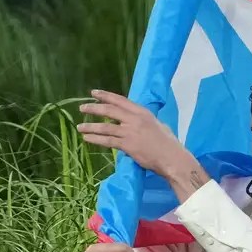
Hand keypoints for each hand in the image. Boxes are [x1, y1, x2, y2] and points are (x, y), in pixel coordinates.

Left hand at [77, 90, 197, 178]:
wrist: (172, 158)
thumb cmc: (168, 143)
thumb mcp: (157, 125)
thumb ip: (144, 122)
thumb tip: (135, 122)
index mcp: (142, 112)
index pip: (120, 100)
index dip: (106, 96)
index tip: (94, 93)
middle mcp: (135, 119)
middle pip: (110, 111)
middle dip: (94, 108)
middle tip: (82, 108)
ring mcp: (130, 132)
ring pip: (105, 127)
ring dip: (91, 127)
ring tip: (80, 127)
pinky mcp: (128, 145)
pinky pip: (108, 141)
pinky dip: (95, 139)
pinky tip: (87, 138)